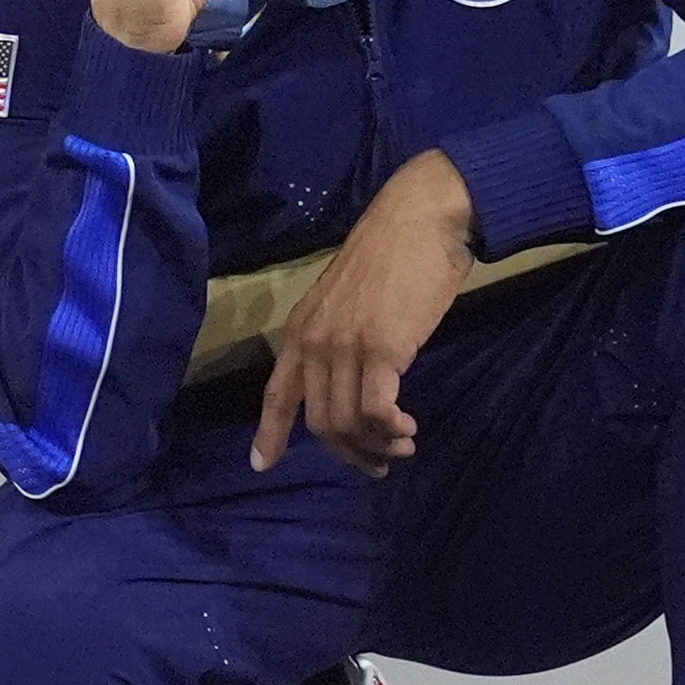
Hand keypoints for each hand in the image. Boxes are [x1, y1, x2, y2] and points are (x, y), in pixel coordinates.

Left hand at [252, 149, 477, 477]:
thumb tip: (354, 384)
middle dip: (349, 452)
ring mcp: (344, 345)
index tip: (263, 465)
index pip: (276, 394)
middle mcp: (313, 342)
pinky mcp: (380, 348)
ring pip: (347, 422)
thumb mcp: (350, 300)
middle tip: (379, 462)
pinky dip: (391, 428)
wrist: (421, 219)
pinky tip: (408, 426)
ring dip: (377, 444)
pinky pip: (376, 410)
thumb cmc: (394, 256)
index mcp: (301, 330)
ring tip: (402, 443)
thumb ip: (341, 339)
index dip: (269, 433)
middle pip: (319, 422)